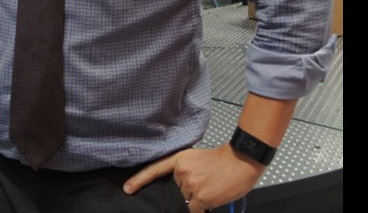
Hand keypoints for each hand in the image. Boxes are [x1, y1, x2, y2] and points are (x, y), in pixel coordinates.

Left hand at [123, 144, 265, 211]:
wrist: (240, 160)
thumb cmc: (221, 160)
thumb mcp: (195, 158)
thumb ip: (184, 170)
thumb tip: (179, 188)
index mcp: (178, 159)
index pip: (153, 170)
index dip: (138, 180)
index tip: (127, 188)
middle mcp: (181, 172)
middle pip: (176, 190)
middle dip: (187, 190)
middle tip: (204, 182)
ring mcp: (190, 185)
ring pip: (186, 200)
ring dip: (197, 198)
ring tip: (211, 186)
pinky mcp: (201, 197)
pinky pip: (193, 209)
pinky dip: (200, 207)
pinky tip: (210, 198)